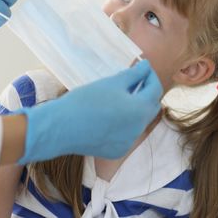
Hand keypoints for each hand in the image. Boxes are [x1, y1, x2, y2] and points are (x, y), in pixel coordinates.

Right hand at [16, 59, 162, 163]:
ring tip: (120, 96)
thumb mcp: (112, 83)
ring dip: (135, 109)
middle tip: (134, 80)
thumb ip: (133, 74)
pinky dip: (124, 124)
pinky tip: (110, 115)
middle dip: (146, 93)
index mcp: (140, 110)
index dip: (150, 76)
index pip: (155, 89)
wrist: (61, 127)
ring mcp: (128, 143)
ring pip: (139, 122)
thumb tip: (146, 66)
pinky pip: (127, 134)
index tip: (143, 67)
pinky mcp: (117, 151)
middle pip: (150, 107)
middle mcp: (138, 129)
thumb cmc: (86, 100)